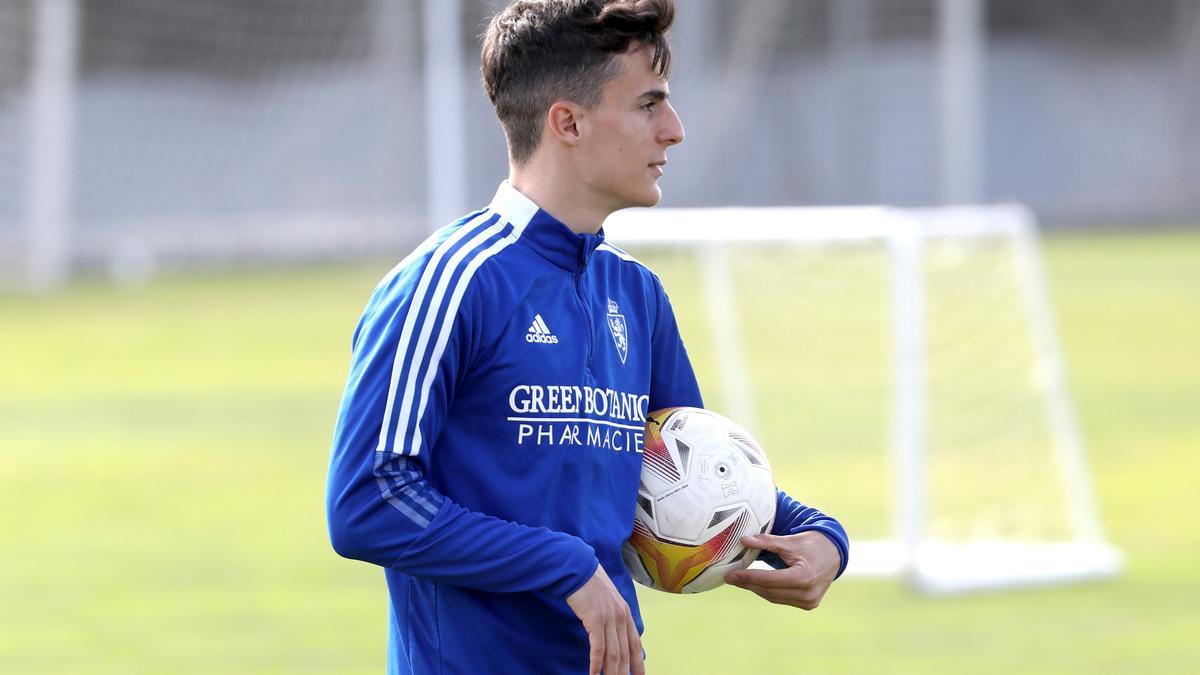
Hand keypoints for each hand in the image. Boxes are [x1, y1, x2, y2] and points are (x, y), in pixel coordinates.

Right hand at [565, 564, 644, 674]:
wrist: (577, 569)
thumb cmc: (588, 585)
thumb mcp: (606, 600)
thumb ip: (613, 616)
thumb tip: (613, 633)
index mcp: (625, 613)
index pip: (635, 644)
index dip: (638, 663)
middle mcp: (621, 616)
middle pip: (625, 652)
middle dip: (624, 672)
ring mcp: (609, 618)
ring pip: (614, 653)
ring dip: (611, 672)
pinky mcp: (595, 619)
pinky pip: (598, 647)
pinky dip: (596, 663)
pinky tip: (593, 673)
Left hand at [723, 531, 840, 609]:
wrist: (834, 554)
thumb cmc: (811, 545)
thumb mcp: (789, 541)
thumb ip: (766, 542)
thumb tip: (743, 540)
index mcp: (803, 577)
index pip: (768, 580)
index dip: (747, 578)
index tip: (730, 575)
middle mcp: (807, 593)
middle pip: (769, 591)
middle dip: (748, 584)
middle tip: (731, 578)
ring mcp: (809, 601)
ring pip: (774, 597)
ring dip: (757, 589)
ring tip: (740, 580)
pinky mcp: (808, 604)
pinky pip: (782, 599)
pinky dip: (769, 592)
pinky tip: (757, 584)